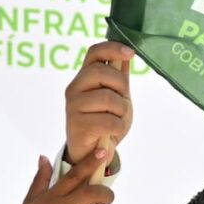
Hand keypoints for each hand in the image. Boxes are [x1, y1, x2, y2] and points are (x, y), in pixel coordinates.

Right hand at [63, 41, 134, 169]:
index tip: (131, 53)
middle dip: (120, 87)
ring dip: (121, 111)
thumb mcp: (117, 98)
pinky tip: (113, 133)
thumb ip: (118, 78)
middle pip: (101, 72)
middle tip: (122, 102)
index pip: (94, 53)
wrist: (92, 155)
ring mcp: (73, 106)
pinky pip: (108, 121)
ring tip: (117, 121)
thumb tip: (126, 54)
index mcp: (84, 78)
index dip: (112, 48)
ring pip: (107, 98)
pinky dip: (118, 128)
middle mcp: (74, 88)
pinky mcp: (76, 125)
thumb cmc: (105, 124)